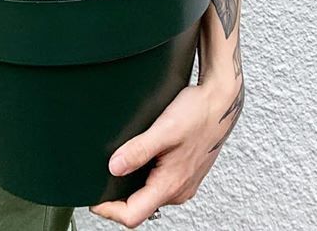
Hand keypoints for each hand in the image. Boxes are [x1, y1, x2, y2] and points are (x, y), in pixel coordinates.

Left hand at [90, 74, 242, 226]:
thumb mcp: (164, 129)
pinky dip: (146, 176)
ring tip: (120, 165)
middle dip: (118, 198)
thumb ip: (138, 150)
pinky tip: (143, 157)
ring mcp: (183, 183)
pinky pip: (160, 184)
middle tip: (101, 180)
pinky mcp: (185, 173)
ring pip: (150, 195)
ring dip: (132, 186)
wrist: (222, 102)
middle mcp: (178, 190)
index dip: (109, 210)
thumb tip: (113, 168)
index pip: (133, 215)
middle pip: (140, 207)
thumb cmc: (198, 113)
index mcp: (171, 185)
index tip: (95, 199)